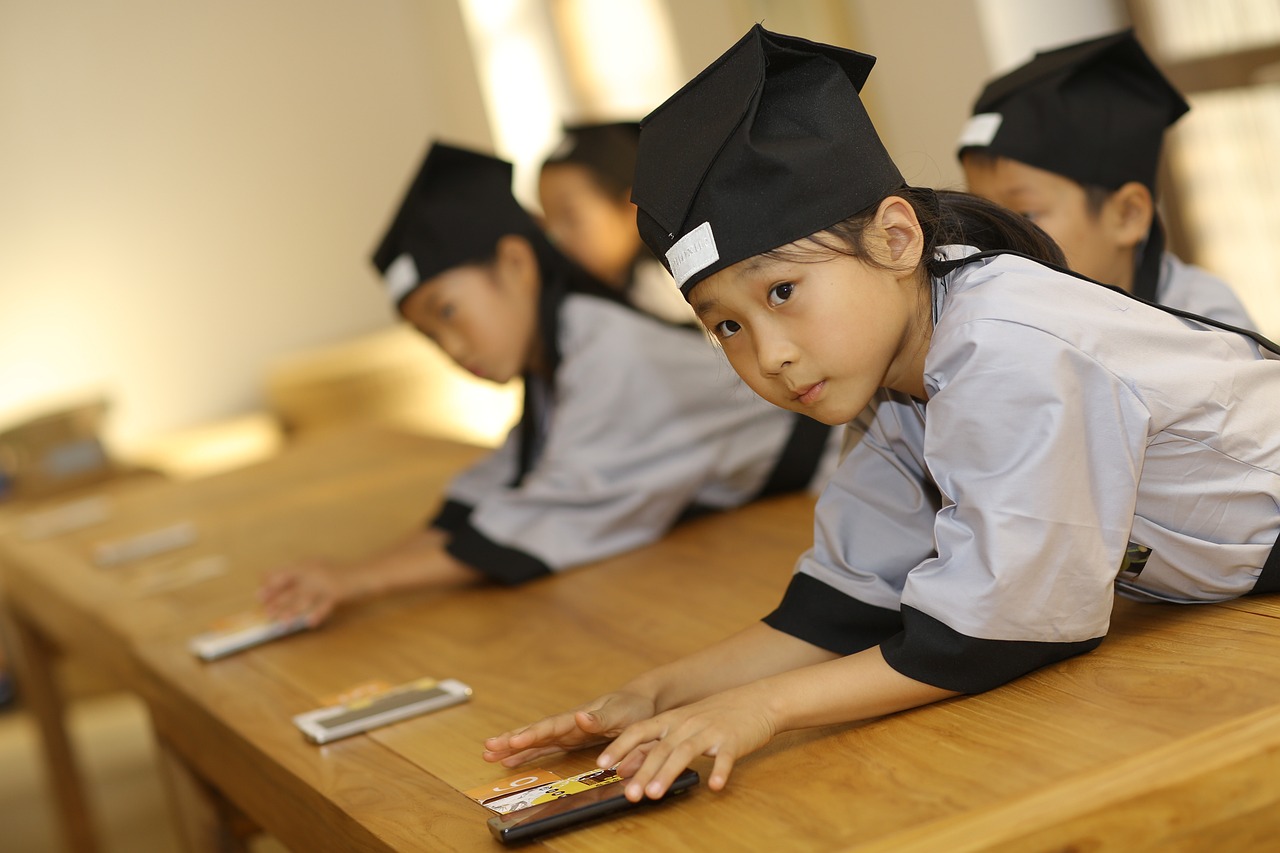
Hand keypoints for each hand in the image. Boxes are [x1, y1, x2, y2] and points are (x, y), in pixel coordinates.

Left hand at [258, 559, 346, 626]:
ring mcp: (325, 583)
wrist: (364, 573)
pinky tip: (309, 623)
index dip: (271, 583)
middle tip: (264, 611)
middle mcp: (314, 572)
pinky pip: (325, 606)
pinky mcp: (337, 593)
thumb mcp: (319, 570)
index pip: (285, 573)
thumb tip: (277, 580)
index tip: (259, 593)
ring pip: (304, 598)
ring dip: (291, 610)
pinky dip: (317, 615)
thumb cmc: (340, 573)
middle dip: (276, 599)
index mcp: (308, 565)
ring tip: (280, 621)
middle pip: (291, 587)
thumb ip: (301, 574)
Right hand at [482, 691, 656, 767]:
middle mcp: (568, 724)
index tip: (511, 741)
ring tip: (488, 754)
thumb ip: (600, 718)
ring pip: (535, 740)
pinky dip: (527, 754)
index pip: (550, 728)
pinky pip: (544, 748)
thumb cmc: (631, 708)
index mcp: (578, 717)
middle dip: (511, 740)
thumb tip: (580, 717)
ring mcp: (567, 732)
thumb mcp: (620, 714)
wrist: (640, 703)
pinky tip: (510, 761)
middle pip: (535, 732)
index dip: (530, 736)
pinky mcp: (570, 739)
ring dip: (512, 748)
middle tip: (487, 748)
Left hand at [598, 686, 777, 800]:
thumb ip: (653, 745)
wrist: (756, 700)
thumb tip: (623, 767)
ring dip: (668, 773)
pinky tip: (715, 786)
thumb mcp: (681, 725)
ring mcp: (709, 731)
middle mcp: (687, 724)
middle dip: (642, 772)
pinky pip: (725, 757)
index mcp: (672, 720)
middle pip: (660, 748)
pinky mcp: (732, 740)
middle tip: (629, 793)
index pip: (639, 731)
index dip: (620, 746)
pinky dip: (720, 771)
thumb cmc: (714, 716)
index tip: (602, 764)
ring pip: (685, 752)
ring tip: (655, 794)